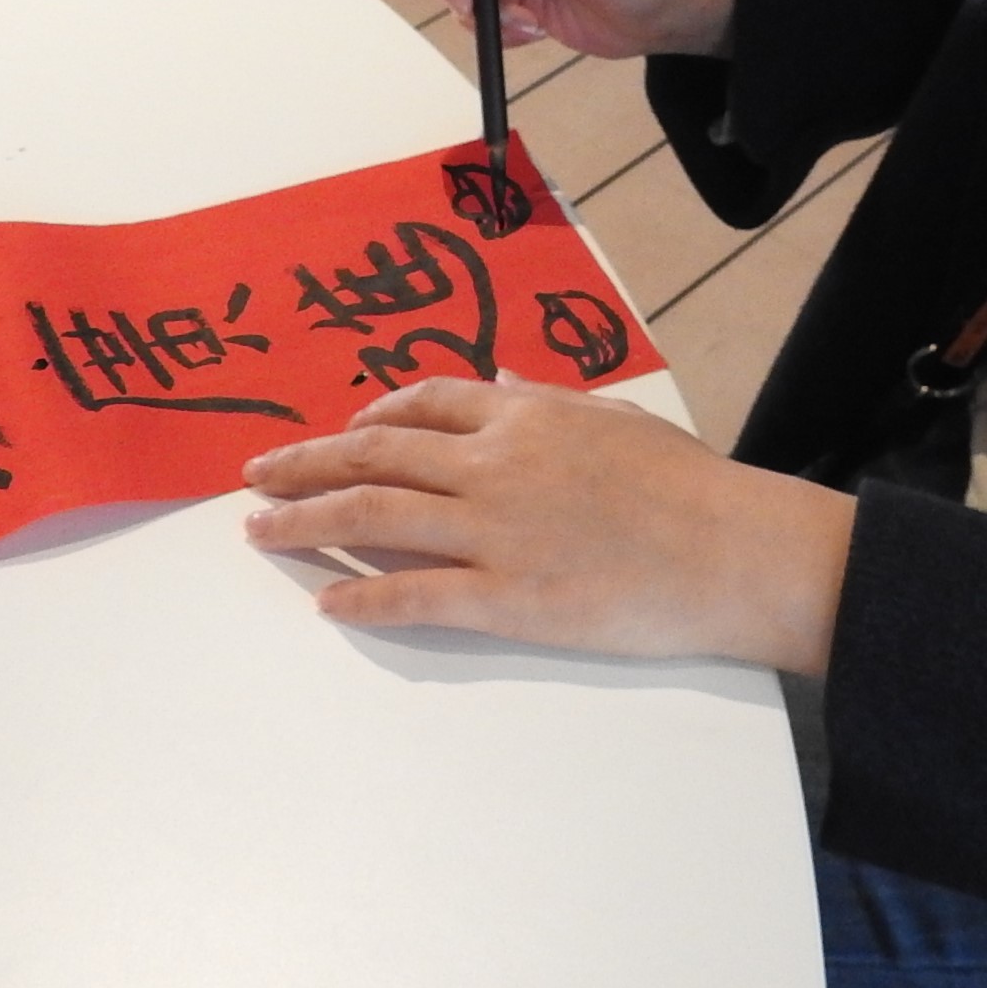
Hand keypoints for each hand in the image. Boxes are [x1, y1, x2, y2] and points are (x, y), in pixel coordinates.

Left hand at [244, 380, 854, 670]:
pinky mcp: (507, 598)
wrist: (732, 551)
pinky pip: (414, 596)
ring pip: (373, 519)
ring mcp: (496, 531)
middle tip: (254, 476)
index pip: (421, 406)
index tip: (334, 434)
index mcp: (524, 416)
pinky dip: (362, 600)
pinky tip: (326, 605)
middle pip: (373, 457)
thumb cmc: (689, 486)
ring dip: (305, 524)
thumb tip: (504, 382)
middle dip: (303, 464)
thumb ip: (549, 403)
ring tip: (259, 532)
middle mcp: (495, 464)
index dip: (366, 418)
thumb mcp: (616, 420)